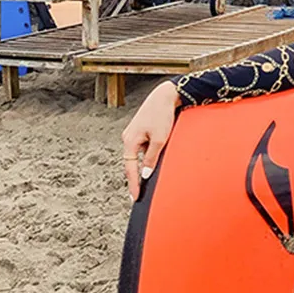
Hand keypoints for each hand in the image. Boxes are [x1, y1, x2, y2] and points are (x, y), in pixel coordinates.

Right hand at [120, 78, 180, 199]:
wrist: (165, 95)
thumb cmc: (162, 115)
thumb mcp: (160, 140)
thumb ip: (151, 159)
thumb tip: (145, 174)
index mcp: (130, 141)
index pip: (130, 168)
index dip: (133, 184)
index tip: (135, 197)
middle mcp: (128, 137)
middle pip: (131, 163)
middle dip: (136, 177)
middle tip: (139, 194)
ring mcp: (133, 133)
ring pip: (138, 154)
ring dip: (144, 164)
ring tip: (148, 177)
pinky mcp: (140, 130)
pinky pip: (143, 147)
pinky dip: (148, 154)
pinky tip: (155, 158)